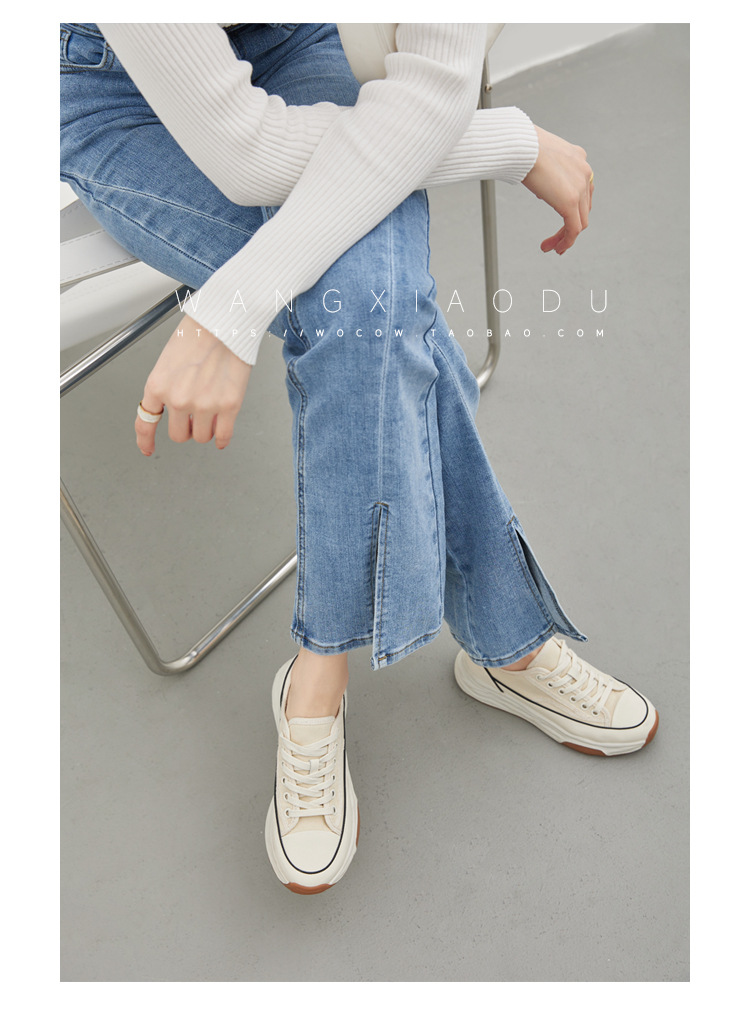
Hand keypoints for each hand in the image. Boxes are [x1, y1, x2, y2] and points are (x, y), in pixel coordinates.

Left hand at [135, 315, 251, 455]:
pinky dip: (222, 439)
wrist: (223, 323)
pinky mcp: (228, 405)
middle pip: (179, 435)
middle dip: (187, 428)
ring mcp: (204, 404)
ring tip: (210, 415)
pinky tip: (221, 437)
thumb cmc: (198, 333)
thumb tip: (173, 408)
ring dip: (205, 430)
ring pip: (202, 436)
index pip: (146, 422)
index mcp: (158, 385)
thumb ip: (167, 386)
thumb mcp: (168, 360)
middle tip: (194, 419)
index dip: (146, 440)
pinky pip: (223, 435)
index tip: (148, 448)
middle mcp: (179, 399)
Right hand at [522, 125, 593, 254]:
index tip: (562, 221)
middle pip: (583, 208)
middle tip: (557, 241)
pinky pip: (574, 229)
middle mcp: (584, 171)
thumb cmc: (521, 146)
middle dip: (570, 226)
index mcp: (578, 159)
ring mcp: (580, 186)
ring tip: (553, 248)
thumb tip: (541, 190)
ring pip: (580, 221)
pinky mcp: (571, 201)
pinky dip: (566, 241)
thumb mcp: (539, 158)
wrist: (521, 145)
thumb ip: (545, 172)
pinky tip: (555, 248)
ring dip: (566, 237)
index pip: (582, 190)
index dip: (573, 209)